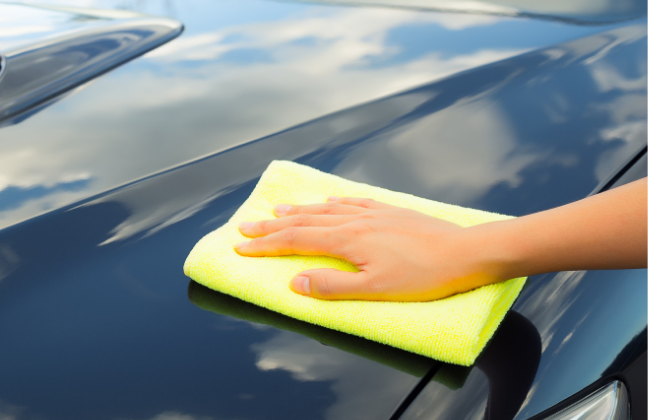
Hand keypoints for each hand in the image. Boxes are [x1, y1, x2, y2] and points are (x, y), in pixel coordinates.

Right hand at [234, 197, 506, 300]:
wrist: (465, 253)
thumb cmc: (423, 276)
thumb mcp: (375, 290)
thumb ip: (332, 286)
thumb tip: (295, 282)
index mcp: (347, 240)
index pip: (295, 241)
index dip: (266, 245)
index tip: (241, 247)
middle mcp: (354, 221)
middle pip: (303, 221)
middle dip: (271, 226)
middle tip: (245, 227)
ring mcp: (372, 213)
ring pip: (324, 208)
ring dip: (297, 210)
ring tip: (277, 210)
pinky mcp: (389, 211)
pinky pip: (351, 201)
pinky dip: (331, 201)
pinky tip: (327, 200)